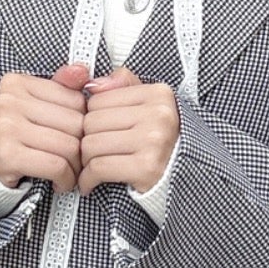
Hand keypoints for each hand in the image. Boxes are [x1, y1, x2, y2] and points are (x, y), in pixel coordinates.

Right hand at [0, 63, 90, 193]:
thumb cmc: (16, 135)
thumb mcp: (38, 105)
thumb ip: (62, 86)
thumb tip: (83, 70)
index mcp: (17, 83)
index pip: (76, 99)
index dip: (83, 123)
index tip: (74, 136)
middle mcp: (8, 101)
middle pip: (75, 124)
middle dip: (81, 148)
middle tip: (74, 159)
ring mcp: (6, 127)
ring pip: (68, 146)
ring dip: (75, 167)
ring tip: (68, 171)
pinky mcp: (7, 155)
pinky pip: (56, 166)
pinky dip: (65, 179)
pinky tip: (60, 182)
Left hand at [77, 65, 180, 196]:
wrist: (182, 178)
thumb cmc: (159, 143)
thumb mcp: (148, 106)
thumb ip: (122, 86)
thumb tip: (92, 85)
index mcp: (158, 94)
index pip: (98, 100)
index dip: (92, 119)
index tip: (97, 133)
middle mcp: (159, 115)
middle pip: (91, 122)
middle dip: (87, 141)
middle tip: (94, 153)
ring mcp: (153, 141)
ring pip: (91, 145)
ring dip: (87, 161)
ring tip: (95, 167)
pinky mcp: (146, 167)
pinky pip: (98, 168)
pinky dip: (88, 179)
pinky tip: (91, 182)